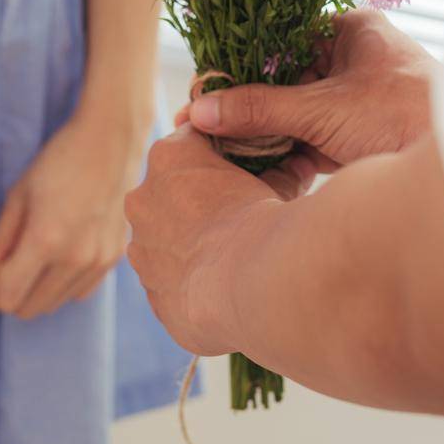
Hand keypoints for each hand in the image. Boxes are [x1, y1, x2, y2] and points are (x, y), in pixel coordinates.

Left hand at [0, 102, 149, 319]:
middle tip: (4, 273)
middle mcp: (76, 258)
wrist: (110, 140)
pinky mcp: (115, 257)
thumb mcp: (19, 195)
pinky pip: (80, 291)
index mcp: (46, 240)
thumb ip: (0, 239)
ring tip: (31, 262)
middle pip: (30, 308)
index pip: (7, 298)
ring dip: (37, 292)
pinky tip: (59, 257)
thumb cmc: (59, 161)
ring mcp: (99, 260)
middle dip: (11, 296)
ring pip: (56, 303)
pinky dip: (64, 285)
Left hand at [125, 125, 308, 354]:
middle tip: (237, 221)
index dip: (218, 161)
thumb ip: (280, 173)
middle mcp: (143, 200)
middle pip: (170, 195)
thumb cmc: (264, 222)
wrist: (255, 284)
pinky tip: (224, 293)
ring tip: (233, 262)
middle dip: (197, 205)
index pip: (191, 146)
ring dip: (190, 248)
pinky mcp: (155, 296)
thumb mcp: (277, 185)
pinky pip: (171, 286)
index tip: (242, 176)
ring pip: (165, 243)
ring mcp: (143, 251)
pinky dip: (192, 287)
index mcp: (169, 157)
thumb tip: (300, 166)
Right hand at [175, 10, 434, 173]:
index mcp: (353, 31)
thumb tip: (200, 110)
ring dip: (267, 130)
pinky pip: (313, 138)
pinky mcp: (363, 138)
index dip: (243, 64)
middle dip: (250, 103)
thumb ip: (258, 110)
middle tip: (205, 121)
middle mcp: (358, 60)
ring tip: (220, 144)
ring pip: (298, 111)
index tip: (208, 87)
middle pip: (288, 78)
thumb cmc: (402, 117)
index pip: (283, 40)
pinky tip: (254, 163)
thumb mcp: (321, 110)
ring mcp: (361, 101)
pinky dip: (288, 151)